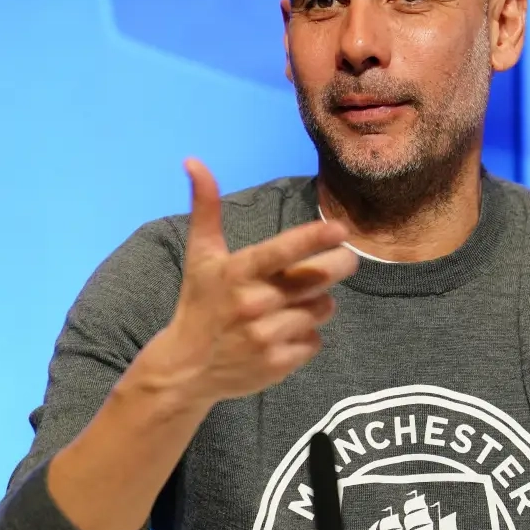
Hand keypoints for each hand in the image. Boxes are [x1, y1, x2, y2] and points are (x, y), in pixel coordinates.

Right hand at [126, 159, 358, 407]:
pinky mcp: (278, 363)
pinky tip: (285, 333)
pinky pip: (316, 341)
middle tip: (343, 260)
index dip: (314, 239)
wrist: (186, 369)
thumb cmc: (200, 303)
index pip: (282, 251)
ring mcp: (267, 336)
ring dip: (318, 302)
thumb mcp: (201, 255)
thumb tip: (193, 161)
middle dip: (339, 265)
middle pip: (319, 278)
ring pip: (323, 308)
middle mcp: (254, 303)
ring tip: (296, 302)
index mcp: (238, 272)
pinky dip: (307, 336)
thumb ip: (205, 208)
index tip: (340, 230)